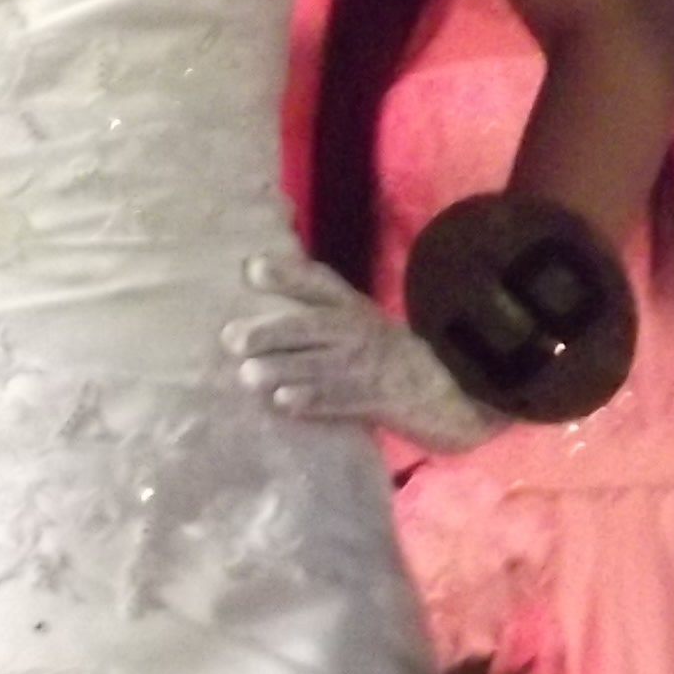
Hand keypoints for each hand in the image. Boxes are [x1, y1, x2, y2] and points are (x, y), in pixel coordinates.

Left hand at [224, 251, 504, 455]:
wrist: (441, 388)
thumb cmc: (381, 349)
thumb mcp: (355, 315)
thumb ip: (313, 298)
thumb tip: (252, 270)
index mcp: (352, 306)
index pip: (319, 284)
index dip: (287, 275)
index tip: (252, 269)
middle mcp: (357, 332)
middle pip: (311, 328)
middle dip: (271, 332)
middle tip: (231, 339)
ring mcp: (364, 368)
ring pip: (318, 367)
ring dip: (282, 371)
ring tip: (247, 375)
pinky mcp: (371, 401)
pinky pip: (337, 402)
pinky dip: (311, 403)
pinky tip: (283, 403)